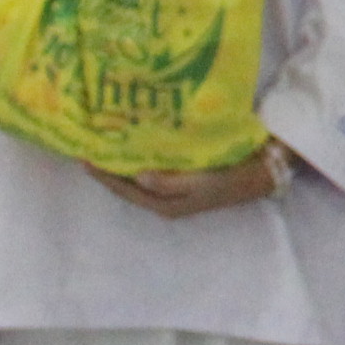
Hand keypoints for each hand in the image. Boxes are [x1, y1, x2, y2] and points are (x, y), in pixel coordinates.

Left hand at [91, 146, 284, 219]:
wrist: (261, 172)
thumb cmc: (230, 179)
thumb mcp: (201, 183)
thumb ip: (170, 182)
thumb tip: (138, 175)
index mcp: (164, 205)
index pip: (124, 190)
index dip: (103, 175)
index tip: (84, 156)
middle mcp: (163, 199)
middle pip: (126, 183)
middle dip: (108, 166)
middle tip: (88, 143)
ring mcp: (172, 187)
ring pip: (136, 174)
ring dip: (121, 159)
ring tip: (104, 139)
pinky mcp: (180, 175)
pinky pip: (150, 165)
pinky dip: (138, 153)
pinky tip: (133, 139)